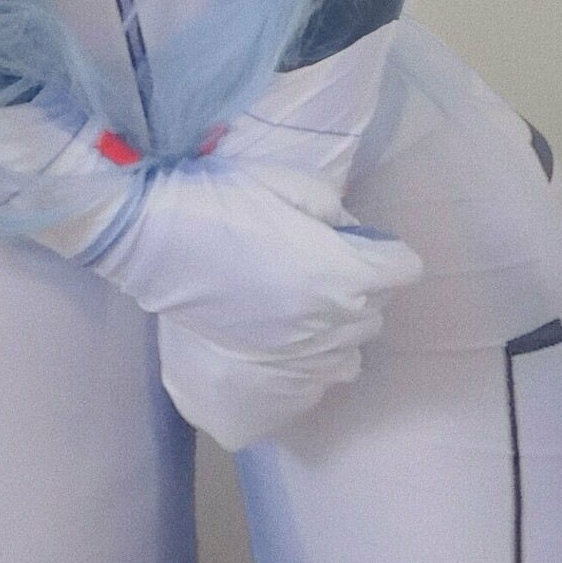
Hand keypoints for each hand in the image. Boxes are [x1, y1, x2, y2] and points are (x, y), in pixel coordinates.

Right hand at [0, 22, 422, 448]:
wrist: (157, 242)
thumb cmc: (225, 202)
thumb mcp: (293, 184)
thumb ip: (337, 211)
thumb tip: (350, 233)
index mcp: (345, 274)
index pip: (404, 268)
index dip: (383, 251)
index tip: (358, 243)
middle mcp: (334, 324)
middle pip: (378, 310)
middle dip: (360, 286)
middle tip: (319, 261)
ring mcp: (303, 358)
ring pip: (353, 350)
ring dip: (339, 326)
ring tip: (301, 303)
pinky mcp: (273, 377)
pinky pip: (321, 378)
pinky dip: (313, 357)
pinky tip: (285, 335)